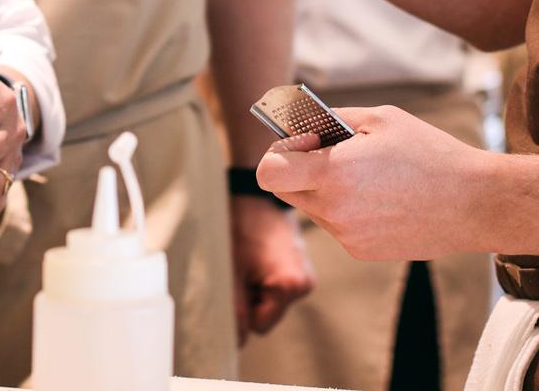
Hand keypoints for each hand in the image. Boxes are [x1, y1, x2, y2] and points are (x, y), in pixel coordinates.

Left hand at [230, 195, 313, 341]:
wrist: (256, 193)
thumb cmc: (241, 227)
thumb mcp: (232, 272)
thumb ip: (234, 311)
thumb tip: (236, 344)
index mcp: (291, 286)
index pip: (260, 326)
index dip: (242, 309)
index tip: (236, 281)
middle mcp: (305, 284)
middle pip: (268, 315)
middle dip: (251, 298)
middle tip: (242, 267)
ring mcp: (306, 276)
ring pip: (272, 302)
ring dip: (256, 288)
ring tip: (250, 259)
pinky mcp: (302, 268)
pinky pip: (278, 288)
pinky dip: (265, 278)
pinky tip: (259, 256)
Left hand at [256, 106, 491, 261]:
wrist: (474, 203)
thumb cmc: (429, 153)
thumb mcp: (380, 119)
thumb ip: (331, 120)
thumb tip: (298, 124)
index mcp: (334, 173)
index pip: (269, 172)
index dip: (280, 153)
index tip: (308, 143)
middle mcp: (334, 210)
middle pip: (288, 190)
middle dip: (301, 169)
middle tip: (334, 152)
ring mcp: (348, 235)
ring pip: (314, 208)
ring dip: (326, 189)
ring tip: (368, 174)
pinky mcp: (362, 251)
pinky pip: (338, 224)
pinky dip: (348, 209)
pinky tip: (382, 196)